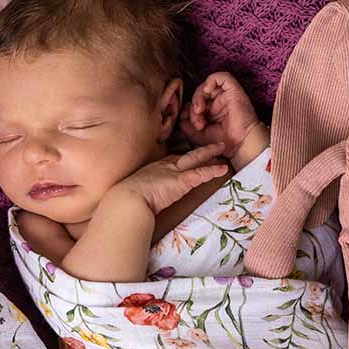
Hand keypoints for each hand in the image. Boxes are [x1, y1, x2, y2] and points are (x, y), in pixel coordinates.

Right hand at [112, 143, 229, 216]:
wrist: (128, 200)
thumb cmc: (125, 201)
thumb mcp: (132, 192)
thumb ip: (139, 194)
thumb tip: (135, 202)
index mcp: (152, 170)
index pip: (170, 161)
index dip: (180, 159)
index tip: (188, 156)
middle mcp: (163, 167)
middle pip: (184, 156)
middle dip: (197, 151)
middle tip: (209, 146)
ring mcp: (173, 172)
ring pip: (195, 159)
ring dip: (209, 153)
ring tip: (221, 148)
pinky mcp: (181, 181)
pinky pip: (200, 174)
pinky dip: (212, 171)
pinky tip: (223, 169)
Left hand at [179, 72, 262, 159]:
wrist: (241, 145)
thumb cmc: (222, 142)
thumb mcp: (198, 135)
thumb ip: (187, 125)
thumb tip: (181, 114)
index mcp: (210, 111)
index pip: (194, 102)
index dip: (189, 112)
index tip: (193, 126)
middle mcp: (218, 101)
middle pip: (199, 94)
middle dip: (193, 107)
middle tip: (198, 123)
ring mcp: (225, 95)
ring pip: (206, 85)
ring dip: (198, 97)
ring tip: (199, 111)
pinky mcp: (233, 90)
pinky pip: (220, 76)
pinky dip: (210, 81)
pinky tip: (206, 91)